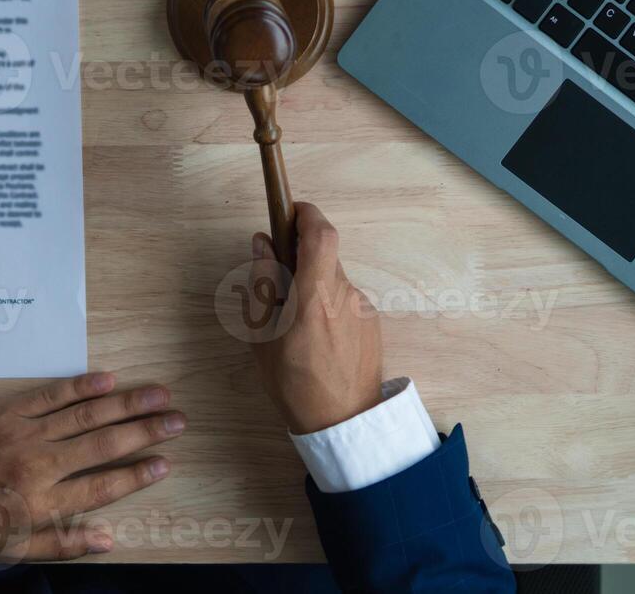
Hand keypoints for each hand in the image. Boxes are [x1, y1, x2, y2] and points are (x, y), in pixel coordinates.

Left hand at [0, 372, 185, 562]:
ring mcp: (25, 433)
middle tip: (178, 420)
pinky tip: (109, 378)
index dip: (138, 475)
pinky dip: (81, 385)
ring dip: (127, 403)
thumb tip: (108, 540)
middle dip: (146, 431)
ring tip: (160, 393)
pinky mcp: (8, 409)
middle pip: (105, 445)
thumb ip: (60, 545)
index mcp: (41, 504)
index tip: (166, 463)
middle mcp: (40, 466)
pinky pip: (52, 394)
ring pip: (87, 414)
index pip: (103, 487)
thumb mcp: (8, 551)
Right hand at [248, 202, 382, 433]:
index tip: (290, 211)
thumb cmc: (294, 384)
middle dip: (300, 262)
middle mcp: (345, 295)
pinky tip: (318, 341)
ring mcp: (363, 308)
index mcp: (315, 296)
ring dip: (313, 289)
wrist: (343, 423)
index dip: (307, 214)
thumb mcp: (262, 336)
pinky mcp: (372, 322)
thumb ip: (262, 284)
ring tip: (296, 328)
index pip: (320, 234)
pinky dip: (328, 308)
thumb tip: (263, 243)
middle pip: (322, 258)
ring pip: (333, 281)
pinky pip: (345, 301)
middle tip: (278, 288)